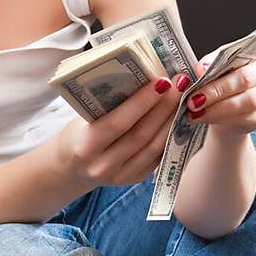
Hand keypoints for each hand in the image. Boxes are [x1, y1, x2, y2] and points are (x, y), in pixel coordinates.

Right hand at [60, 75, 179, 188]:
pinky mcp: (134, 179)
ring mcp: (121, 176)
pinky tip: (179, 117)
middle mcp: (103, 166)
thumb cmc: (77, 133)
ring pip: (155, 147)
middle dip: (164, 107)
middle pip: (142, 134)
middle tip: (180, 83)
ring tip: (184, 97)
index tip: (162, 80)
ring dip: (173, 120)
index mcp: (85, 147)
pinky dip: (171, 135)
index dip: (143, 102)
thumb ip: (109, 104)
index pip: (119, 122)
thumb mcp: (83, 118)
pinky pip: (158, 156)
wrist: (70, 167)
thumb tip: (144, 76)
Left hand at [182, 49, 255, 136]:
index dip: (219, 63)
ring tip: (196, 112)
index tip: (198, 72)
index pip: (241, 54)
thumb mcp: (213, 67)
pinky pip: (245, 118)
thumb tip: (202, 69)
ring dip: (217, 109)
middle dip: (216, 90)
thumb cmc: (221, 80)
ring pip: (246, 102)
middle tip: (193, 100)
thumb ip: (208, 64)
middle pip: (244, 79)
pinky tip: (206, 118)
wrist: (226, 106)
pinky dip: (222, 119)